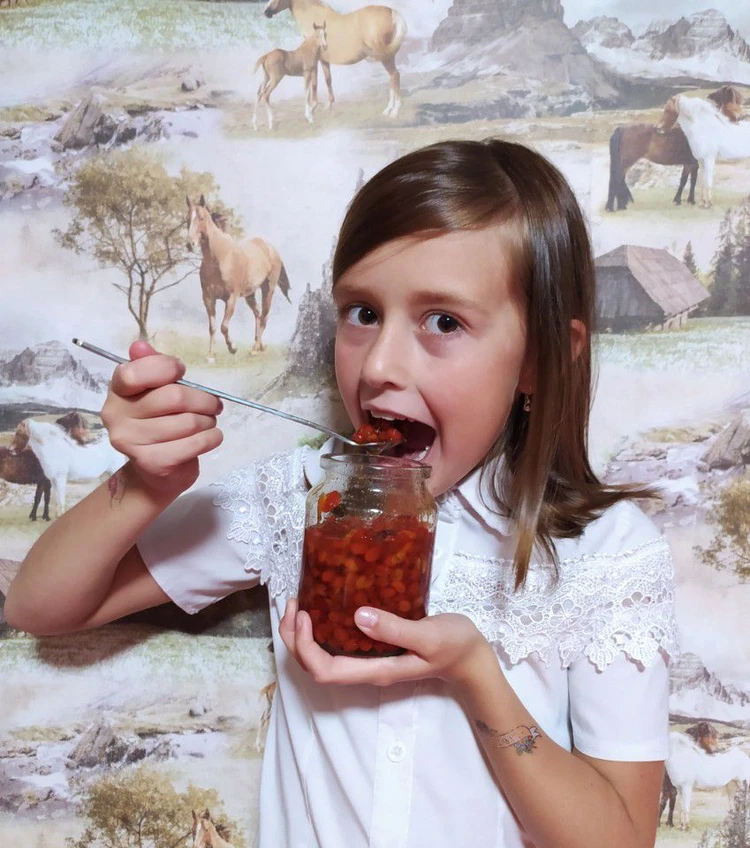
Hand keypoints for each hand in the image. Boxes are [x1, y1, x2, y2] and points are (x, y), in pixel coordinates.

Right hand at [100, 340, 222, 498]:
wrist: (155, 470)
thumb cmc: (160, 421)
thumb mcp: (156, 391)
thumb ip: (151, 366)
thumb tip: (139, 346)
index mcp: (117, 391)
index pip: (134, 373)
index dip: (165, 368)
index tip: (181, 373)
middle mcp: (116, 416)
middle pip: (173, 398)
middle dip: (203, 400)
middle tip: (213, 405)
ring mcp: (131, 441)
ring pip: (188, 422)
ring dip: (209, 421)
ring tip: (208, 422)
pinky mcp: (152, 462)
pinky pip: (194, 444)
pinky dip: (212, 438)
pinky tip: (211, 436)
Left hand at [279, 598, 495, 690]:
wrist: (473, 659)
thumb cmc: (454, 646)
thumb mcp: (429, 634)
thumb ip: (395, 628)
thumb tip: (358, 617)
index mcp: (376, 671)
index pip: (325, 671)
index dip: (305, 646)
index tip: (304, 615)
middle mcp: (367, 670)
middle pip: (316, 666)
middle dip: (295, 639)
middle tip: (293, 604)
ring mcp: (370, 661)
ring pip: (324, 657)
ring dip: (304, 635)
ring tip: (300, 604)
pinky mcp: (376, 649)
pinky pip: (338, 644)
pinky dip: (322, 629)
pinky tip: (326, 607)